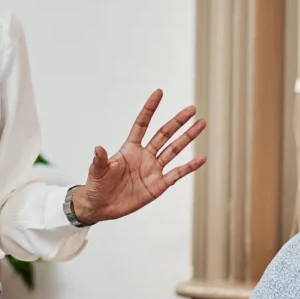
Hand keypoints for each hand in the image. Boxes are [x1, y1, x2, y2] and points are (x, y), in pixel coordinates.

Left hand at [72, 89, 206, 223]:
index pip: (142, 124)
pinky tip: (202, 157)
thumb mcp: (97, 172)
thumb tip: (97, 148)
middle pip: (164, 134)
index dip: (150, 109)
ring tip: (201, 124)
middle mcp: (144, 156)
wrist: (102, 206)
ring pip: (174, 150)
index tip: (159, 92)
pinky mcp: (159, 185)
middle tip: (192, 109)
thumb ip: (100, 160)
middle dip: (178, 121)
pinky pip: (177, 173)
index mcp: (129, 149)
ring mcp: (153, 169)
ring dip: (187, 137)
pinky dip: (190, 166)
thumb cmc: (97, 186)